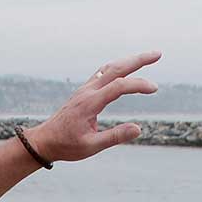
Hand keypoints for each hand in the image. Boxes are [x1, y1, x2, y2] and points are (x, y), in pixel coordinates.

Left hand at [24, 51, 161, 162]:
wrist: (44, 141)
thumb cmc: (66, 146)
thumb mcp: (91, 147)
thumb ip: (114, 137)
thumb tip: (138, 129)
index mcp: (90, 103)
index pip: (118, 86)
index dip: (138, 85)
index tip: (154, 88)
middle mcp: (87, 91)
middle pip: (115, 68)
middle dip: (138, 60)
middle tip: (158, 54)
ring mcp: (85, 89)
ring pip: (109, 67)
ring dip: (128, 60)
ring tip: (147, 58)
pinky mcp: (84, 91)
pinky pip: (102, 72)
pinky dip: (117, 67)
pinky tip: (125, 68)